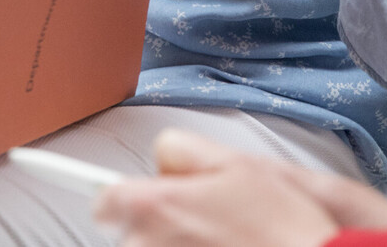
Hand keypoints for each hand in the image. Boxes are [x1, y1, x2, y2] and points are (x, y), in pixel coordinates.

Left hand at [93, 129, 386, 246]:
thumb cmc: (280, 223)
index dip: (129, 197)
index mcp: (153, 205)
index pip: (105, 200)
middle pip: (131, 231)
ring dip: (176, 245)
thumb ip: (181, 148)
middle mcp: (146, 244)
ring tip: (223, 242)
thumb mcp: (236, 162)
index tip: (148, 202)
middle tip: (208, 221)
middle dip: (161, 223)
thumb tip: (159, 156)